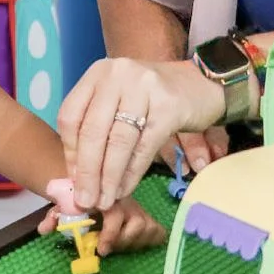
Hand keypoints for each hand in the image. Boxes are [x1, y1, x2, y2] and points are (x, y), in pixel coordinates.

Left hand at [37, 197, 167, 254]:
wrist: (93, 182)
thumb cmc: (79, 198)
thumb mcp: (64, 205)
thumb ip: (54, 216)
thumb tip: (44, 230)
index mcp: (106, 197)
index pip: (114, 214)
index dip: (110, 234)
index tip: (100, 250)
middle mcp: (126, 201)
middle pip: (136, 224)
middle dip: (121, 241)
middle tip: (106, 250)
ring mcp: (138, 209)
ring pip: (147, 227)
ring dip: (133, 242)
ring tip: (118, 246)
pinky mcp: (146, 217)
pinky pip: (157, 230)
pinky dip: (152, 238)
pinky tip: (138, 243)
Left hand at [57, 57, 224, 210]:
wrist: (203, 85)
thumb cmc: (154, 98)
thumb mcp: (120, 103)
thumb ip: (98, 129)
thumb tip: (77, 177)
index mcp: (99, 72)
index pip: (71, 115)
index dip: (70, 152)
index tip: (73, 179)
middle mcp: (117, 74)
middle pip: (92, 130)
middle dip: (87, 172)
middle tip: (85, 200)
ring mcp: (143, 87)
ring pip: (118, 141)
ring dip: (109, 178)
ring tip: (105, 200)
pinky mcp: (167, 106)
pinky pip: (144, 146)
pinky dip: (132, 173)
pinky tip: (126, 189)